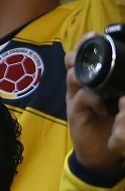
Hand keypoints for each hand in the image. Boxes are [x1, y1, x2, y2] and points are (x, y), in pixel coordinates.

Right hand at [66, 47, 124, 174]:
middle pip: (72, 61)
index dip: (87, 44)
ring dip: (83, 74)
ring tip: (95, 78)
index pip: (85, 57)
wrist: (104, 155)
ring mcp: (76, 98)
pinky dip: (92, 98)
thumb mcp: (118, 103)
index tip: (95, 35)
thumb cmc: (115, 125)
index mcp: (93, 80)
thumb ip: (117, 86)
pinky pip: (80, 97)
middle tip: (89, 51)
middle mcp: (81, 86)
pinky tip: (103, 107)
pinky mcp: (74, 112)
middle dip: (79, 53)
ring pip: (72, 76)